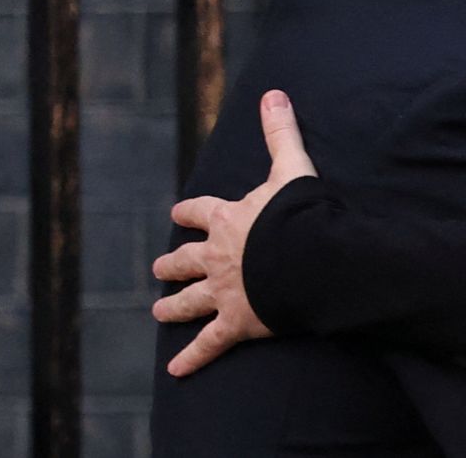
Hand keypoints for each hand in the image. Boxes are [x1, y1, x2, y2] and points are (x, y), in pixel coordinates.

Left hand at [151, 89, 318, 376]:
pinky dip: (193, 359)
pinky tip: (176, 372)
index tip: (178, 213)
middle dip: (173, 263)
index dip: (189, 212)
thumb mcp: (291, 168)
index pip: (200, 211)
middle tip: (160, 269)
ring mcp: (224, 293)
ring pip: (190, 302)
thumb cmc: (299, 215)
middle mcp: (217, 257)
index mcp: (228, 219)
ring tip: (159, 311)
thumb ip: (281, 133)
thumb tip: (273, 93)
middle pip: (187, 260)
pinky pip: (209, 345)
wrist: (307, 260)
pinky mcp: (236, 324)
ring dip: (173, 307)